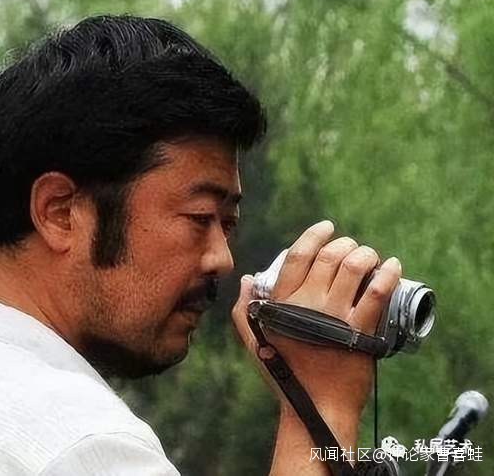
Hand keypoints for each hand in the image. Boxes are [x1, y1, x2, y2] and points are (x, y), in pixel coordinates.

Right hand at [232, 220, 401, 420]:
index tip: (326, 227)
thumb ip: (244, 310)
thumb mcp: (254, 342)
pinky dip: (388, 273)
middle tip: (352, 247)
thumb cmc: (285, 375)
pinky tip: (393, 266)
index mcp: (280, 303)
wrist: (316, 409)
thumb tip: (246, 279)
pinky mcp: (360, 332)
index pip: (296, 255)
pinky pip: (377, 293)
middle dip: (345, 243)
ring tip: (371, 256)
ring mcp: (334, 317)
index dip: (313, 235)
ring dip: (366, 253)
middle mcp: (306, 304)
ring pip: (354, 267)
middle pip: (329, 256)